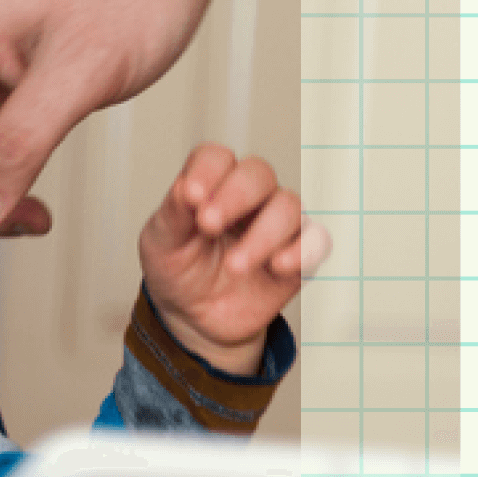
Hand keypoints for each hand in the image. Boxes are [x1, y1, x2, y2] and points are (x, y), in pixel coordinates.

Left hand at [139, 144, 329, 376]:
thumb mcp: (161, 243)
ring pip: (289, 206)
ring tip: (234, 266)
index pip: (217, 158)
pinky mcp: (298, 254)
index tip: (191, 196)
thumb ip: (172, 213)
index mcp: (211, 187)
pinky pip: (316, 240)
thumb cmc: (178, 271)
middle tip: (209, 225)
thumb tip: (186, 187)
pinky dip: (302, 250)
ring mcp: (276, 224)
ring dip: (262, 234)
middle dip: (236, 195)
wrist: (193, 317)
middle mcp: (248, 199)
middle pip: (258, 173)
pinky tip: (277, 266)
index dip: (207, 170)